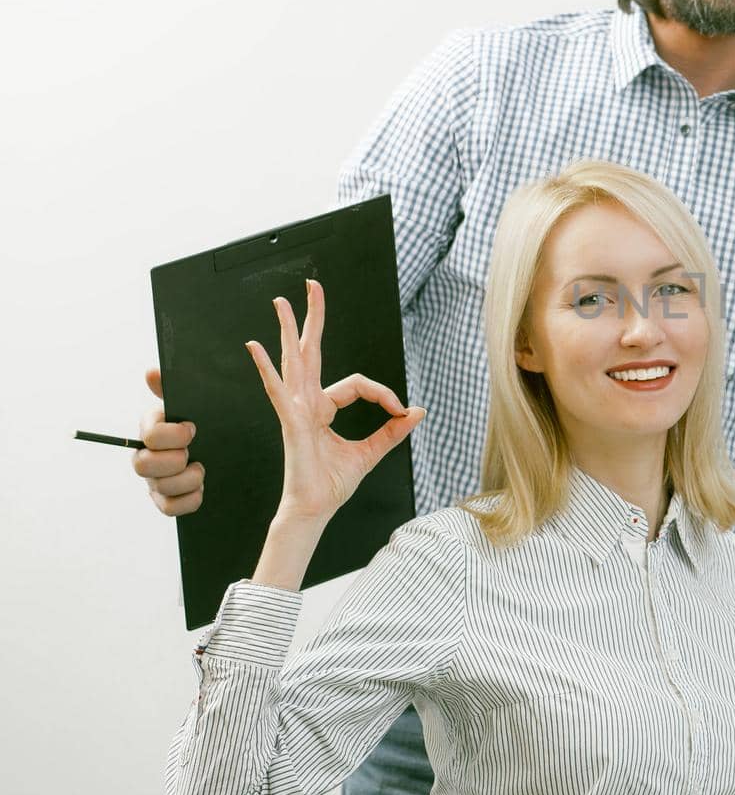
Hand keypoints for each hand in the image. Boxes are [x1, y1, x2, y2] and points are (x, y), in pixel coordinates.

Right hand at [133, 368, 203, 516]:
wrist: (225, 445)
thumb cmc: (207, 421)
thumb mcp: (196, 402)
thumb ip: (173, 388)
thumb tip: (151, 372)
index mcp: (152, 429)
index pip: (150, 435)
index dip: (172, 435)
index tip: (193, 429)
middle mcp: (147, 455)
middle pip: (143, 466)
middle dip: (173, 462)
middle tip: (193, 454)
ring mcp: (155, 479)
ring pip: (160, 488)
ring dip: (186, 480)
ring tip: (201, 470)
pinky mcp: (167, 499)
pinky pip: (169, 508)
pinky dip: (189, 500)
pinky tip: (202, 488)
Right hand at [247, 279, 423, 527]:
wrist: (315, 508)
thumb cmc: (333, 483)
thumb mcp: (371, 452)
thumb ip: (392, 430)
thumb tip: (417, 411)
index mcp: (323, 408)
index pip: (356, 384)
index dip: (383, 393)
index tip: (401, 410)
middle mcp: (307, 403)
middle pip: (310, 352)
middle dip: (312, 318)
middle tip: (312, 286)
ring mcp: (296, 409)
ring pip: (293, 361)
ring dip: (287, 329)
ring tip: (282, 302)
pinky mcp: (291, 420)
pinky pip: (278, 389)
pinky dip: (267, 368)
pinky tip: (256, 347)